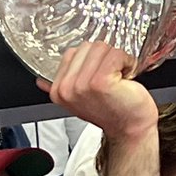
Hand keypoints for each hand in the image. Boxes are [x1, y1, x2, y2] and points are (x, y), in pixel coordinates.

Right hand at [39, 41, 158, 141]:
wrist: (132, 129)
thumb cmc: (114, 113)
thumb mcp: (81, 101)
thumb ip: (63, 87)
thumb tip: (42, 81)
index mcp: (58, 91)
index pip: (72, 53)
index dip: (93, 60)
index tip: (102, 78)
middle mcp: (66, 88)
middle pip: (86, 47)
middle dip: (105, 58)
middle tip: (113, 79)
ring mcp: (82, 85)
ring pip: (101, 47)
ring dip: (117, 59)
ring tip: (119, 78)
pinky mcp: (99, 81)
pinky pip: (115, 53)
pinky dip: (127, 61)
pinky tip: (127, 76)